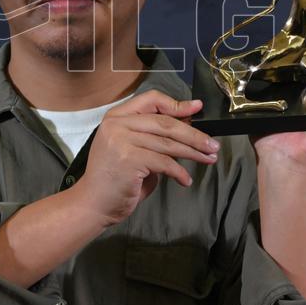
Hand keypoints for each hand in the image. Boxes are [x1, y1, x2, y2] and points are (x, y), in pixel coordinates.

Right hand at [74, 90, 218, 226]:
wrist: (93, 204)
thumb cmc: (115, 179)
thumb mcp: (133, 149)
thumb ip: (154, 137)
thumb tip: (188, 128)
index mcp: (117, 116)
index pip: (151, 100)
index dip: (177, 104)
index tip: (197, 109)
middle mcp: (117, 124)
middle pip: (165, 123)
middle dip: (194, 135)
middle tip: (212, 144)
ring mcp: (121, 141)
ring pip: (168, 143)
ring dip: (193, 153)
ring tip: (208, 159)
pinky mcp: (129, 159)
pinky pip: (164, 163)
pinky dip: (179, 172)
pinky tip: (185, 180)